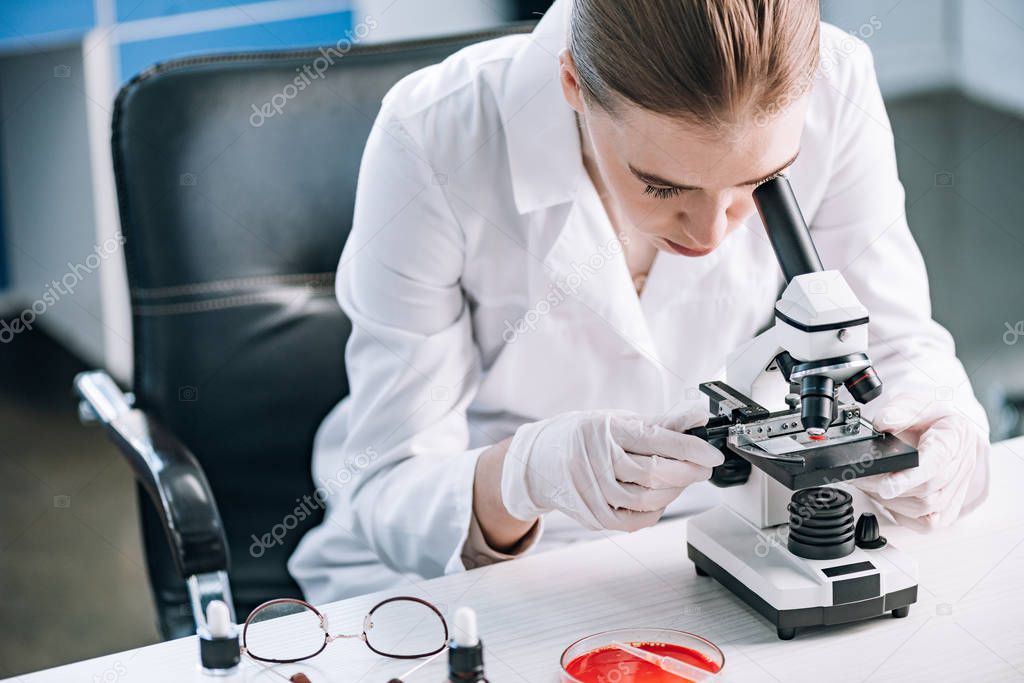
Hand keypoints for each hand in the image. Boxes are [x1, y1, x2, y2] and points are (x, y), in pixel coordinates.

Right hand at [500, 407, 724, 530]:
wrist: (537, 460)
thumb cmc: (580, 436)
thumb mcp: (615, 420)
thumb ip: (657, 423)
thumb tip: (696, 416)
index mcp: (605, 430)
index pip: (656, 439)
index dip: (690, 448)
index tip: (711, 453)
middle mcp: (596, 459)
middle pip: (654, 473)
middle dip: (687, 472)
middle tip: (702, 468)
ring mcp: (592, 490)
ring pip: (646, 499)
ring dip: (674, 492)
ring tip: (681, 481)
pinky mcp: (592, 514)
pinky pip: (634, 521)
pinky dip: (654, 512)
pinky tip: (659, 499)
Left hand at [850, 392, 989, 531]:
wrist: (946, 424)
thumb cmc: (931, 415)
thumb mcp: (914, 402)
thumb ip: (898, 412)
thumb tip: (883, 423)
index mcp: (955, 438)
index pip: (935, 463)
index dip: (909, 477)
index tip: (885, 485)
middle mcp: (961, 466)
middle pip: (927, 491)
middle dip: (886, 487)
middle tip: (859, 478)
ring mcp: (956, 489)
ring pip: (925, 510)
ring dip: (891, 502)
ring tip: (868, 486)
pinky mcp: (948, 507)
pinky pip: (927, 523)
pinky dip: (903, 515)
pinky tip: (887, 499)